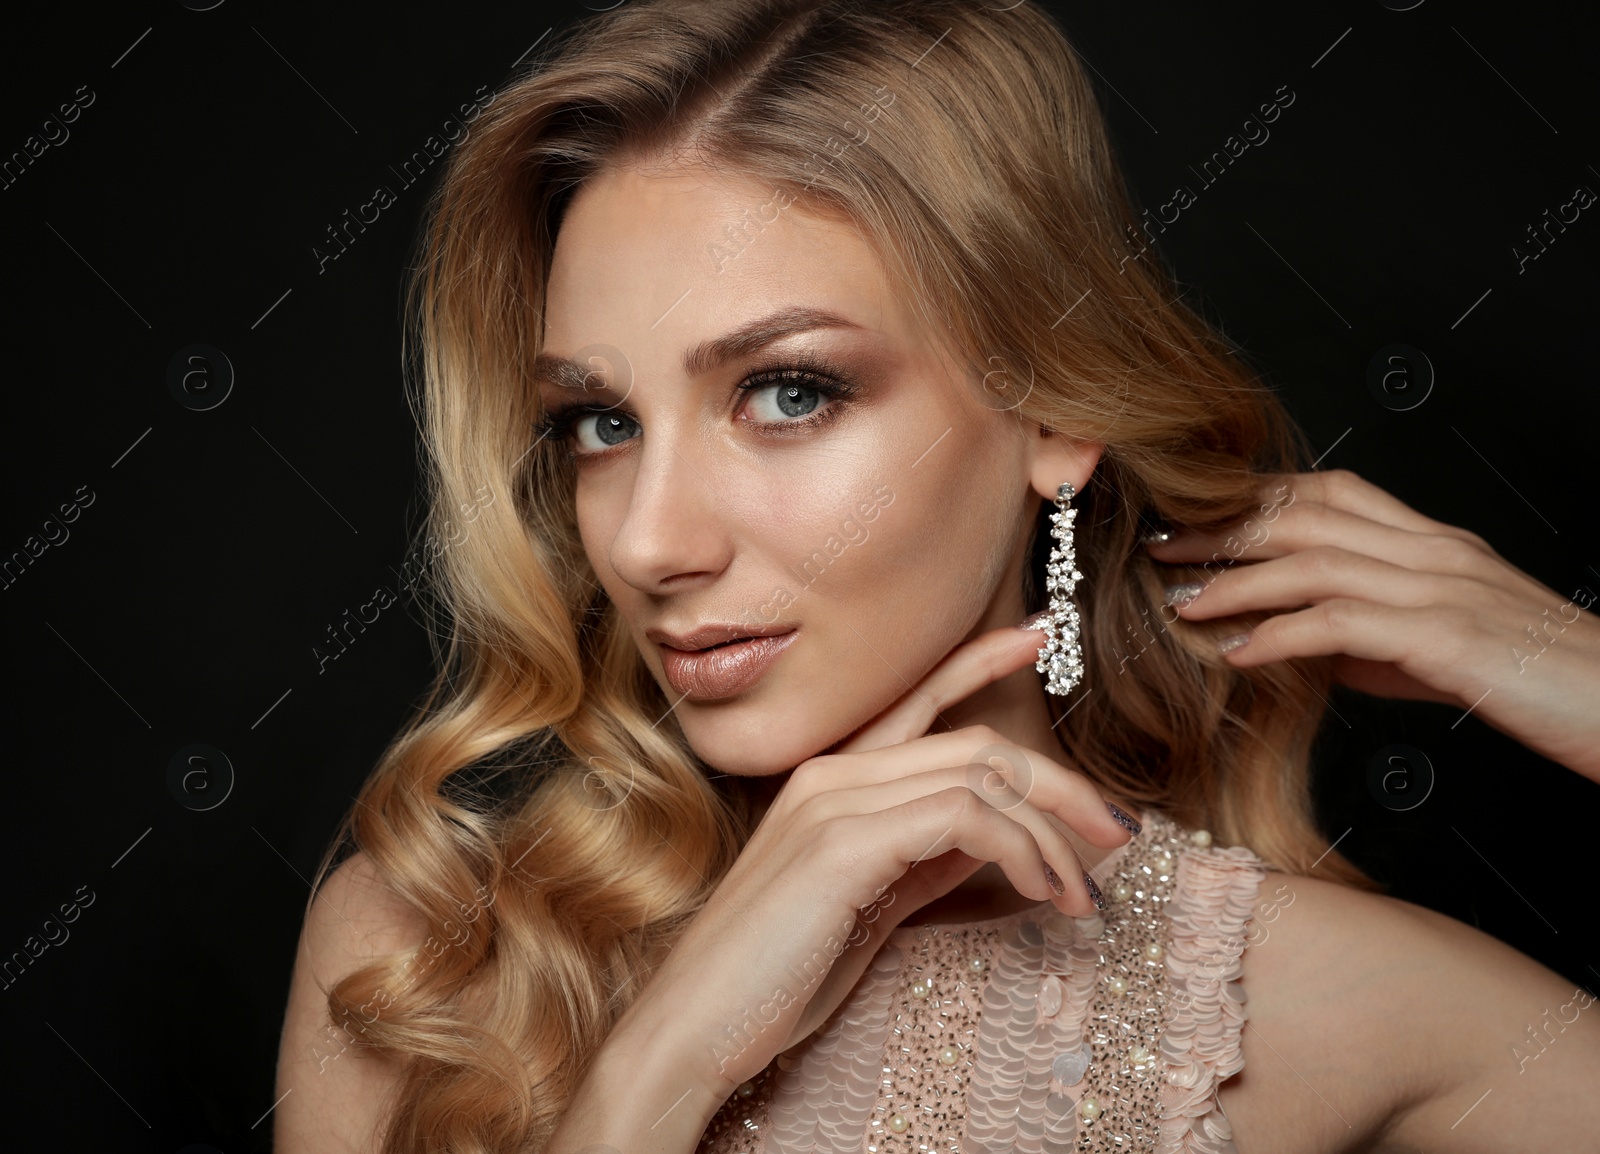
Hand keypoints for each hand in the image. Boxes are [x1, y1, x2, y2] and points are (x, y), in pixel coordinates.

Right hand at [608, 623, 1132, 1097]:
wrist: (697, 1026)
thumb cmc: (775, 976)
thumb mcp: (864, 907)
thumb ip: (920, 860)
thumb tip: (991, 839)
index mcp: (827, 779)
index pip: (918, 702)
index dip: (979, 663)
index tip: (1038, 637)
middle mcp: (829, 773)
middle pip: (973, 743)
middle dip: (1059, 781)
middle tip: (1117, 829)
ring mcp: (833, 802)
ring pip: (978, 775)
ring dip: (1051, 833)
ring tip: (1083, 893)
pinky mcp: (844, 844)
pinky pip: (964, 816)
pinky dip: (1022, 849)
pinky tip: (1043, 893)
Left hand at [1147, 468, 1599, 783]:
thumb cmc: (1538, 683)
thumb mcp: (1437, 649)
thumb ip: (1367, 634)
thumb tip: (1294, 641)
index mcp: (1432, 541)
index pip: (1326, 493)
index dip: (1251, 500)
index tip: (1191, 520)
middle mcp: (1432, 549)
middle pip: (1305, 515)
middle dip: (1221, 530)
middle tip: (1158, 549)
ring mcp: (1441, 586)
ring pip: (1313, 560)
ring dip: (1235, 581)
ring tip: (1179, 604)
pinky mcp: (1446, 635)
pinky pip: (1341, 622)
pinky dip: (1278, 636)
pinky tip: (1237, 655)